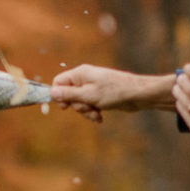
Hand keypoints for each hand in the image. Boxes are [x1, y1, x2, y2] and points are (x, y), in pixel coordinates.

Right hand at [50, 65, 173, 119]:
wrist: (138, 95)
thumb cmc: (114, 92)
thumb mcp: (88, 95)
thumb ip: (68, 94)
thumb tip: (51, 92)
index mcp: (80, 74)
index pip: (58, 82)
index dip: (58, 95)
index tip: (65, 106)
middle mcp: (85, 79)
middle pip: (69, 95)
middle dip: (77, 106)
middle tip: (89, 108)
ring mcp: (93, 87)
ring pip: (80, 102)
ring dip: (86, 111)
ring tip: (97, 114)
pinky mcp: (100, 95)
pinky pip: (89, 105)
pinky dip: (93, 112)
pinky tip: (100, 117)